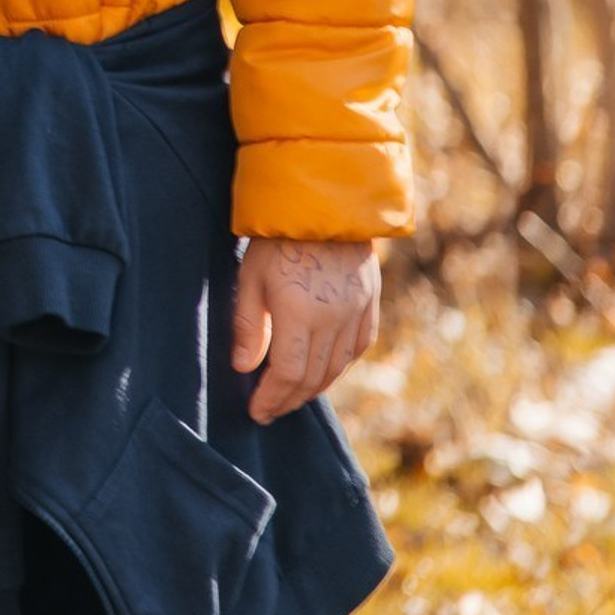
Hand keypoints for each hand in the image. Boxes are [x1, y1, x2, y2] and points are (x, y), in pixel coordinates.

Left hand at [231, 238, 380, 422]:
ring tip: (292, 395)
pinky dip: (340, 366)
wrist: (323, 202)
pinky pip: (358, 348)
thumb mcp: (250, 276)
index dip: (272, 398)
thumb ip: (248, 325)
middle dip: (289, 399)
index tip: (257, 412)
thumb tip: (244, 369)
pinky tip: (324, 372)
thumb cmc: (276, 237)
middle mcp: (334, 319)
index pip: (288, 374)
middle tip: (271, 410)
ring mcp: (357, 313)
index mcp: (300, 313)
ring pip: (337, 367)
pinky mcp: (369, 304)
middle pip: (313, 377)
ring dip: (314, 387)